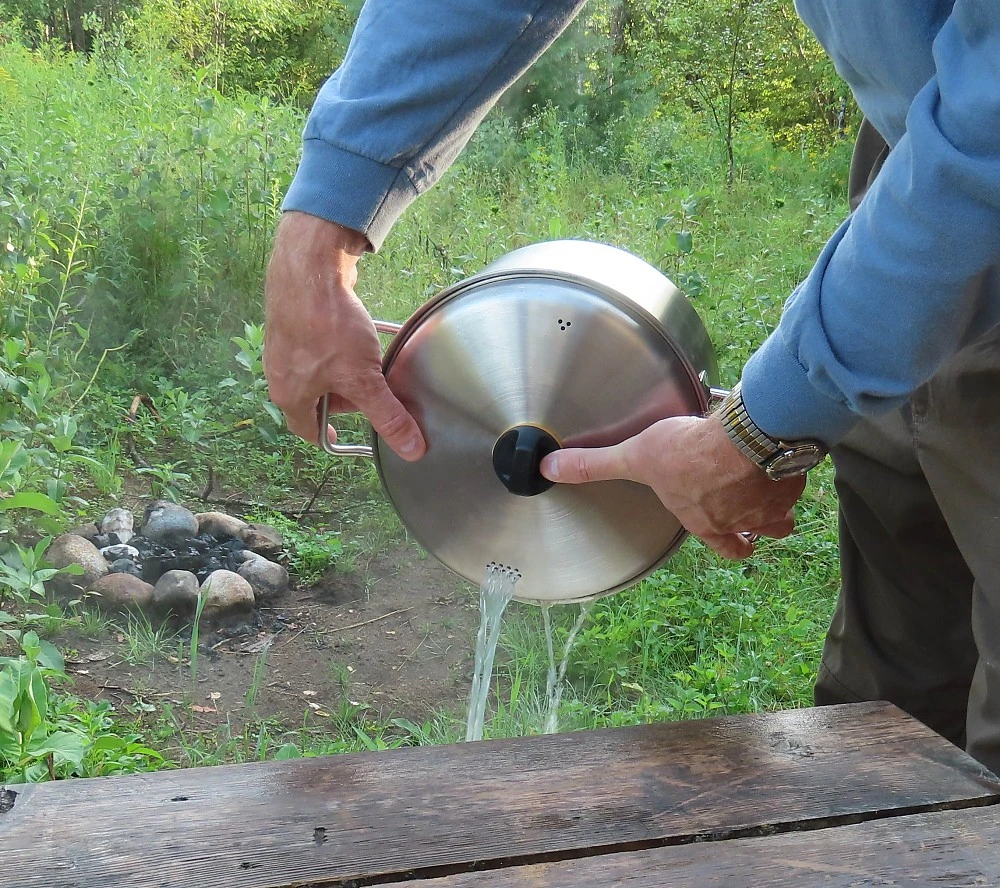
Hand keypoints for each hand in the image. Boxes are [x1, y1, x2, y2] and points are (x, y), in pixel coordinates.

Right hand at [264, 212, 425, 459]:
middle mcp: (282, 371)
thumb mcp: (364, 380)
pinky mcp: (299, 319)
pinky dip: (348, 344)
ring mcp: (289, 343)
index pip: (307, 429)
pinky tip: (371, 334)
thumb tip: (411, 450)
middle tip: (375, 393)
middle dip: (350, 397)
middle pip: (320, 397)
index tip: (341, 438)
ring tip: (377, 364)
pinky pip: (326, 341)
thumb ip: (388, 416)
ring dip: (351, 369)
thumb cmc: (326, 326)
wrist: (310, 267)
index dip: (327, 436)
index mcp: (291, 394)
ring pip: (325, 368)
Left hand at [540, 415, 804, 559]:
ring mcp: (770, 499)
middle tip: (757, 513)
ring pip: (783, 513)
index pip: (726, 547)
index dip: (734, 547)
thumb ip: (592, 466)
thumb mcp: (632, 457)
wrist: (740, 439)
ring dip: (778, 505)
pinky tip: (784, 454)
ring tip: (773, 488)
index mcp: (707, 521)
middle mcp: (743, 518)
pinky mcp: (791, 475)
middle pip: (763, 532)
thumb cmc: (688, 453)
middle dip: (759, 525)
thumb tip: (550, 469)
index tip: (741, 544)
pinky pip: (796, 481)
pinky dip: (791, 472)